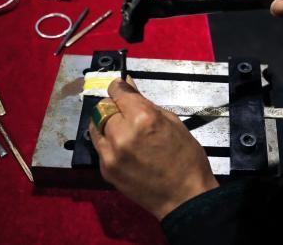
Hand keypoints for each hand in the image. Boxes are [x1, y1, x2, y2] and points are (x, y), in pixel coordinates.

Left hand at [89, 76, 218, 219]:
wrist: (184, 198)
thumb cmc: (187, 159)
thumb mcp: (173, 122)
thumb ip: (146, 103)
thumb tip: (128, 85)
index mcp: (142, 118)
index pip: (117, 91)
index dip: (119, 87)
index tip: (121, 87)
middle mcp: (121, 134)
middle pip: (102, 107)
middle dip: (113, 105)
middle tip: (126, 111)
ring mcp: (110, 154)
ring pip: (95, 125)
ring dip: (106, 122)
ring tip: (122, 128)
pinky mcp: (105, 169)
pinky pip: (99, 145)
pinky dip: (107, 140)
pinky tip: (123, 145)